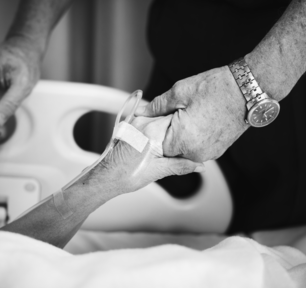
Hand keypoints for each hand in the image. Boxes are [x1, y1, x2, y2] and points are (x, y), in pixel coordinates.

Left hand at [87, 116, 204, 195]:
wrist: (107, 177)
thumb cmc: (126, 175)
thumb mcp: (158, 171)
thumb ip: (181, 165)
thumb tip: (199, 165)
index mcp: (152, 131)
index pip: (178, 121)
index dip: (188, 129)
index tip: (193, 140)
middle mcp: (143, 123)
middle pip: (170, 119)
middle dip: (179, 130)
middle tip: (184, 146)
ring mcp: (136, 123)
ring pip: (161, 121)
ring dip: (169, 131)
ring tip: (169, 148)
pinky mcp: (132, 126)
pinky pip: (151, 123)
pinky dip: (159, 131)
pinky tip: (159, 145)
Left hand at [135, 67, 249, 161]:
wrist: (248, 89)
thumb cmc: (216, 88)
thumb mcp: (180, 92)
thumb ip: (156, 106)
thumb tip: (142, 112)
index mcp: (183, 141)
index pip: (156, 146)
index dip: (154, 132)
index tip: (157, 120)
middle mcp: (196, 153)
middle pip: (170, 150)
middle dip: (167, 134)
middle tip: (173, 114)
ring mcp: (209, 154)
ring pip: (184, 150)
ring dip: (181, 136)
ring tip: (188, 115)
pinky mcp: (218, 150)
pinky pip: (197, 148)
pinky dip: (193, 138)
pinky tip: (198, 121)